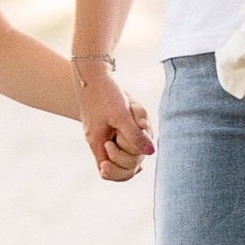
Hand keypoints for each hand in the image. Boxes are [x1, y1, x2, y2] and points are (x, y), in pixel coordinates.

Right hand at [75, 64, 155, 179]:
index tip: (130, 160)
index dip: (119, 171)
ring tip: (138, 125)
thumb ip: (135, 135)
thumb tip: (151, 152)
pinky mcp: (110, 125)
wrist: (93, 72)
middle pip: (118, 164)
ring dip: (135, 143)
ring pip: (125, 151)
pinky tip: (142, 128)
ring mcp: (104, 134)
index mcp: (97, 143)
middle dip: (131, 154)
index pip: (106, 172)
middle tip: (136, 138)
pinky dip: (134, 134)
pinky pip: (125, 138)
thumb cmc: (104, 93)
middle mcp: (99, 141)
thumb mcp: (121, 115)